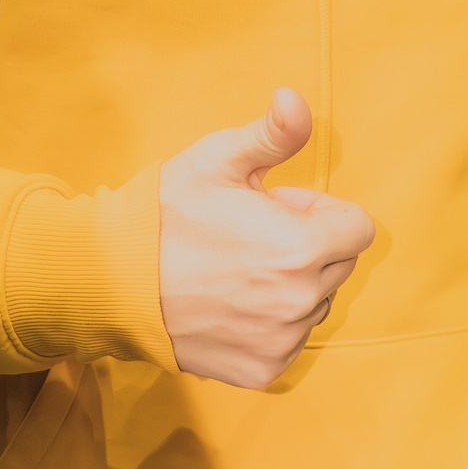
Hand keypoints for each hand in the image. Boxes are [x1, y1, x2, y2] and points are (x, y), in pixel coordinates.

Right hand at [158, 89, 373, 387]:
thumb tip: (297, 99)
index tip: (276, 208)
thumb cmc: (165, 213)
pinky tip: (228, 305)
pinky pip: (289, 341)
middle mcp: (300, 301)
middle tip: (252, 236)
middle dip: (308, 246)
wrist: (110, 280)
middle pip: (339, 266)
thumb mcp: (218, 160)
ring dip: (290, 287)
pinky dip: (269, 324)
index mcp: (301, 247)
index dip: (318, 211)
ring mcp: (281, 341)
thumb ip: (273, 134)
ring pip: (314, 304)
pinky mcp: (261, 370)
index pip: (358, 228)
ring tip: (235, 270)